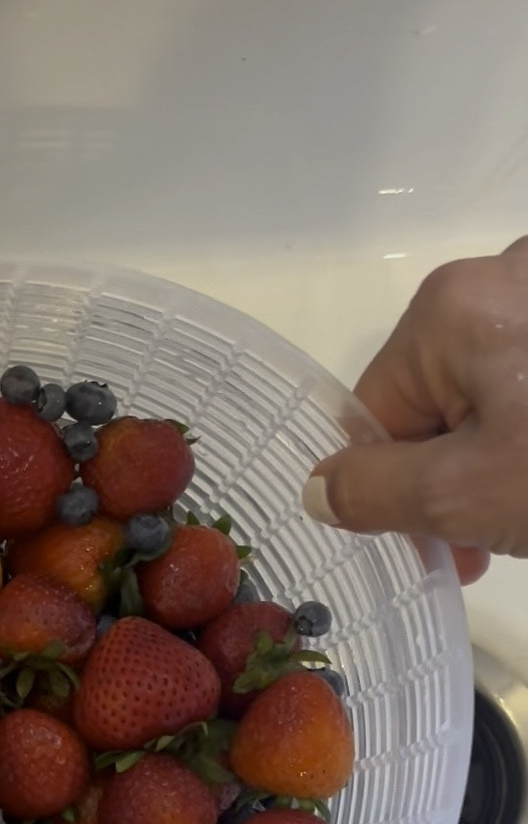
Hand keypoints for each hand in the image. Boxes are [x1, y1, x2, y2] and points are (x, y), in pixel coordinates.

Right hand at [304, 236, 527, 580]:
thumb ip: (377, 492)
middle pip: (439, 399)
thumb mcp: (466, 492)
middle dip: (454, 475)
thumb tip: (317, 491)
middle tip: (485, 543)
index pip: (380, 411)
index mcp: (449, 305)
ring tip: (524, 515)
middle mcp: (499, 276)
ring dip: (501, 458)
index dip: (393, 486)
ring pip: (494, 392)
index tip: (435, 546)